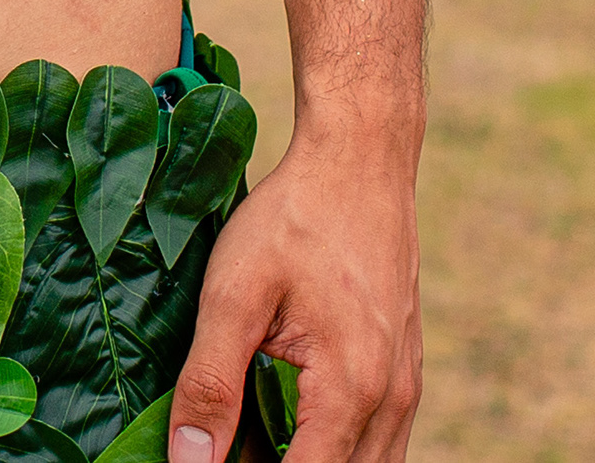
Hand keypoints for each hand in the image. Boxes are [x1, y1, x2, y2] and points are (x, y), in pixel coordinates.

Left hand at [169, 136, 423, 462]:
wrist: (360, 162)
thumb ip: (210, 383)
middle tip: (222, 448)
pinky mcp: (403, 372)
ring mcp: (405, 388)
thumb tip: (190, 462)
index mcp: (352, 389)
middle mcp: (392, 401)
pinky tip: (284, 427)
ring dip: (310, 462)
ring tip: (248, 440)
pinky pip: (376, 439)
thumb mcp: (233, 294)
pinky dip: (333, 448)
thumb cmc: (294, 219)